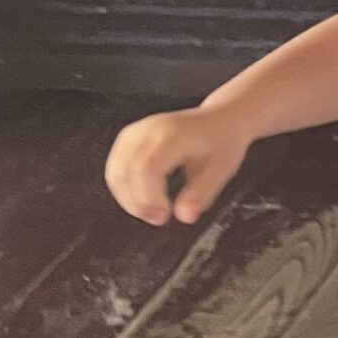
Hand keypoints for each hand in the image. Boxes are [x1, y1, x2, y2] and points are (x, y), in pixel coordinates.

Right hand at [105, 103, 248, 226]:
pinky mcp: (130, 136)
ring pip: (116, 169)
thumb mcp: (221, 170)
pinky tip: (139, 198)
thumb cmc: (222, 141)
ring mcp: (137, 130)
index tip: (162, 216)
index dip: (148, 197)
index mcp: (173, 134)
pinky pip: (115, 165)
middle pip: (126, 170)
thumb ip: (201, 194)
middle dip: (136, 202)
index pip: (146, 168)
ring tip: (150, 210)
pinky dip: (122, 187)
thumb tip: (185, 216)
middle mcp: (150, 129)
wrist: (222, 119)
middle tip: (157, 218)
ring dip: (126, 197)